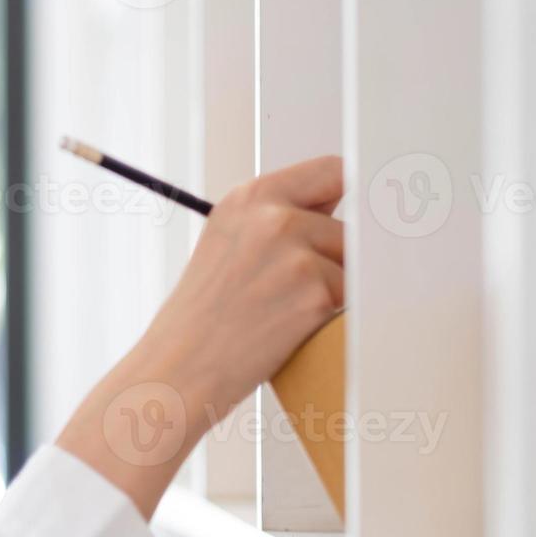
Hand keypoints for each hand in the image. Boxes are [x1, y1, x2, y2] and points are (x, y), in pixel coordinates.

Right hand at [139, 153, 345, 415]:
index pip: (333, 170)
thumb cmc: (205, 315)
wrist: (179, 366)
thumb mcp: (229, 243)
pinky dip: (330, 318)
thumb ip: (279, 217)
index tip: (356, 217)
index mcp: (249, 196)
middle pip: (349, 226)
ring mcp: (295, 252)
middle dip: (335, 258)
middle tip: (290, 291)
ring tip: (283, 312)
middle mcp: (271, 215)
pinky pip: (352, 300)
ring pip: (353, 265)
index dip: (348, 198)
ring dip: (334, 290)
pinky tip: (291, 329)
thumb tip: (348, 202)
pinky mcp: (315, 292)